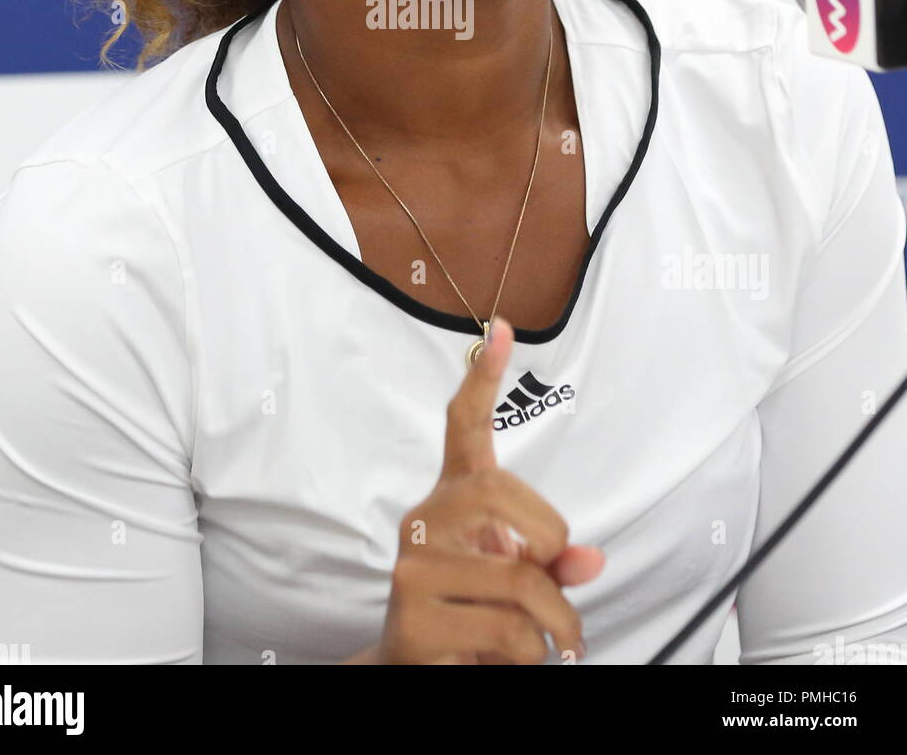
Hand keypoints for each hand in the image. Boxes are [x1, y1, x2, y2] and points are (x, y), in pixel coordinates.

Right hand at [375, 317, 604, 664]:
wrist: (415, 674)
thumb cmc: (474, 617)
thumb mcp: (521, 583)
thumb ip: (553, 562)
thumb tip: (589, 560)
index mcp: (453, 500)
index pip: (464, 426)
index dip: (483, 378)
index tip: (501, 329)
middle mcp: (426, 520)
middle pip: (502, 496)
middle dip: (547, 543)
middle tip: (554, 581)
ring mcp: (413, 565)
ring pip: (520, 580)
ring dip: (555, 625)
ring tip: (545, 642)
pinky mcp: (414, 615)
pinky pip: (507, 629)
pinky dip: (531, 656)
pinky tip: (505, 661)